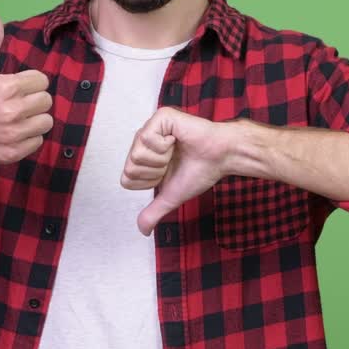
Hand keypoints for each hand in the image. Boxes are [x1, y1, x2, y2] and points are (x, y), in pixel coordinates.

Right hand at [0, 11, 52, 164]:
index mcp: (8, 87)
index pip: (42, 81)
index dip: (30, 83)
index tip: (16, 87)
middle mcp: (12, 111)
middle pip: (46, 101)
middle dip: (33, 100)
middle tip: (15, 103)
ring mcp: (14, 133)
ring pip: (46, 121)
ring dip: (34, 119)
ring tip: (16, 118)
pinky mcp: (13, 151)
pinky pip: (39, 141)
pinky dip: (29, 138)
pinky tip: (12, 132)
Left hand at [127, 107, 237, 235]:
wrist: (221, 157)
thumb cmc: (200, 171)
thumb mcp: (172, 196)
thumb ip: (154, 211)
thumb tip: (142, 231)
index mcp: (144, 157)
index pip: (127, 178)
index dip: (149, 182)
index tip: (168, 173)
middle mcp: (144, 141)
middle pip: (130, 167)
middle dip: (156, 171)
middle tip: (174, 161)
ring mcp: (151, 127)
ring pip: (136, 154)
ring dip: (163, 159)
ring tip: (178, 150)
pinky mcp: (161, 117)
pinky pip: (147, 138)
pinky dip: (166, 145)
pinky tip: (178, 140)